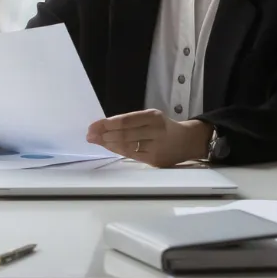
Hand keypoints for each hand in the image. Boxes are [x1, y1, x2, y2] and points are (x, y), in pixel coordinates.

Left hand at [86, 111, 211, 167]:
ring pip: (126, 146)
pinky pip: (132, 155)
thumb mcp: (151, 117)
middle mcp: (156, 131)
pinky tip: (109, 147)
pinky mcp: (155, 160)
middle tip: (89, 135)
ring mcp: (156, 147)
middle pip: (124, 134)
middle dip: (104, 135)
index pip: (126, 121)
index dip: (107, 124)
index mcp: (154, 117)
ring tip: (96, 141)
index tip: (93, 125)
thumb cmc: (163, 127)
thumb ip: (131, 121)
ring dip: (108, 144)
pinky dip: (118, 151)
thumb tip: (104, 126)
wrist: (186, 142)